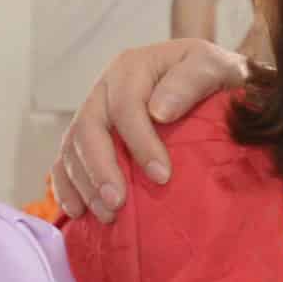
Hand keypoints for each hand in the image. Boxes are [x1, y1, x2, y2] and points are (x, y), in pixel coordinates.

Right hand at [48, 38, 252, 218]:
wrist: (211, 81)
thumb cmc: (217, 77)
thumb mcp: (217, 66)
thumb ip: (193, 80)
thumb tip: (160, 112)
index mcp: (133, 67)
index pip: (126, 105)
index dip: (140, 142)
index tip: (162, 176)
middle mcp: (106, 88)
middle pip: (88, 127)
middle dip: (100, 169)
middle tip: (117, 203)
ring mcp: (93, 112)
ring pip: (73, 147)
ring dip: (84, 184)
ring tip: (108, 215)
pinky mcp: (88, 136)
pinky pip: (66, 160)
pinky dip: (67, 186)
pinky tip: (78, 211)